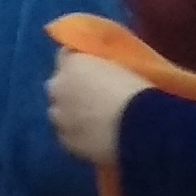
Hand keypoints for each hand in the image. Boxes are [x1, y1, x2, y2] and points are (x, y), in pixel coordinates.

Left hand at [48, 52, 151, 166]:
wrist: (138, 127)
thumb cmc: (136, 90)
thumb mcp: (122, 64)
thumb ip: (103, 64)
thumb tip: (101, 68)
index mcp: (73, 62)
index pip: (65, 54)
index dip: (79, 62)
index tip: (92, 68)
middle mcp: (57, 87)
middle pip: (58, 85)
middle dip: (71, 89)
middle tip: (94, 96)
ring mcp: (58, 117)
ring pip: (59, 112)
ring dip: (71, 113)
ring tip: (94, 120)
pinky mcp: (65, 141)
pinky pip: (67, 134)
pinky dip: (77, 133)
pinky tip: (95, 137)